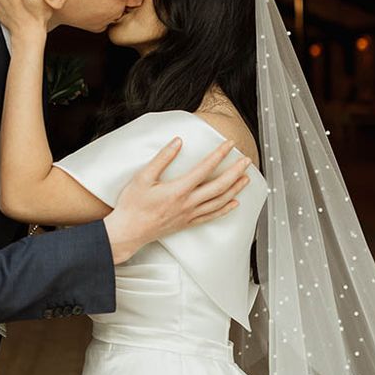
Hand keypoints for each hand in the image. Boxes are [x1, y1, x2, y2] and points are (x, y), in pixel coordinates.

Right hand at [103, 138, 250, 263]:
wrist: (127, 232)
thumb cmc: (132, 206)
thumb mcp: (143, 177)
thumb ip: (162, 159)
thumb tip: (177, 142)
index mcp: (178, 189)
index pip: (205, 168)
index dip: (220, 154)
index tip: (229, 144)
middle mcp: (188, 203)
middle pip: (219, 186)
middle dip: (235, 171)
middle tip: (246, 161)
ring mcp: (189, 215)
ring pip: (219, 201)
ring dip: (235, 189)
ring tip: (246, 178)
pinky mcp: (187, 223)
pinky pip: (211, 216)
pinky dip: (226, 209)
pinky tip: (234, 203)